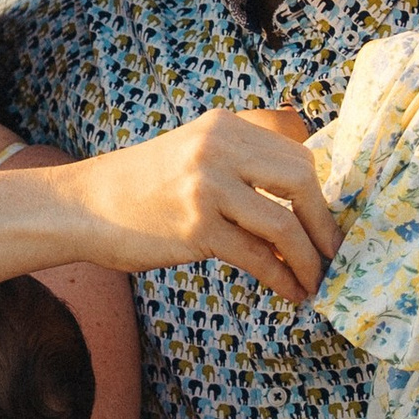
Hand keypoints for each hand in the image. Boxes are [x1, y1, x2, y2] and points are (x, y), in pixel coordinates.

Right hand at [58, 106, 339, 303]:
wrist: (84, 206)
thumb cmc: (144, 186)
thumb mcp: (195, 150)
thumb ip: (243, 158)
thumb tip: (307, 194)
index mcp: (224, 126)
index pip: (297, 153)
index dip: (320, 193)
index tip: (327, 223)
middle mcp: (218, 148)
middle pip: (301, 181)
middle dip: (324, 223)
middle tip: (333, 254)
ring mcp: (206, 187)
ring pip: (284, 224)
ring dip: (309, 260)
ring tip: (315, 281)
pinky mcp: (195, 228)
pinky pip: (258, 258)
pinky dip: (283, 279)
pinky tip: (291, 293)